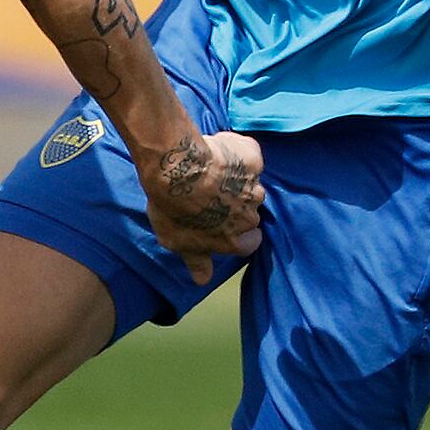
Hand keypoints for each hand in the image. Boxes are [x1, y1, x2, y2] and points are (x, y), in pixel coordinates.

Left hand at [140, 129, 264, 282]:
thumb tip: (203, 279)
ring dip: (236, 178)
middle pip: (250, 212)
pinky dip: (237, 152)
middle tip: (212, 194)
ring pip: (250, 182)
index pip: (249, 243)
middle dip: (236, 204)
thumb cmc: (173, 208)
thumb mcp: (177, 242)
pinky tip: (215, 150)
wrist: (178, 169)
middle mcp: (251, 214)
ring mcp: (255, 185)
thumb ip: (196, 261)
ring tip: (210, 170)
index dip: (238, 234)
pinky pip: (248, 154)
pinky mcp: (253, 157)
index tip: (223, 224)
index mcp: (236, 240)